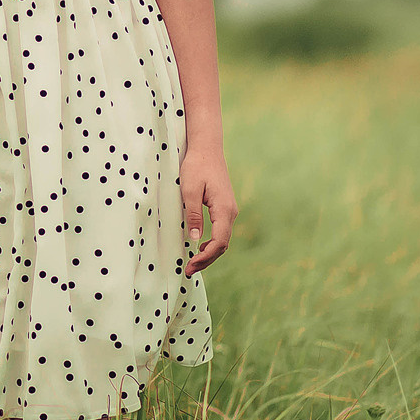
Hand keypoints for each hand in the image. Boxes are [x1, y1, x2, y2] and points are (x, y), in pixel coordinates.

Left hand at [179, 153, 235, 274]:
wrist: (206, 148)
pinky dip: (211, 243)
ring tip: (193, 264)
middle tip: (188, 271)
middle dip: (206, 260)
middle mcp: (231, 212)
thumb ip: (193, 215)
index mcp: (224, 209)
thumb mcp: (189, 191)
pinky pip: (220, 231)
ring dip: (209, 253)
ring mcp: (229, 210)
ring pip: (222, 239)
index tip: (190, 265)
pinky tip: (199, 248)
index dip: (205, 257)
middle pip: (222, 244)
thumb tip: (195, 239)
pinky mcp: (224, 208)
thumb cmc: (196, 166)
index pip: (219, 242)